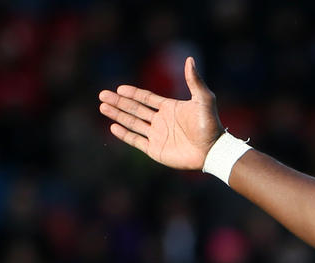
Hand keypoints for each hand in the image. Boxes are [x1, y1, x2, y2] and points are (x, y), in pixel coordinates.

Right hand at [98, 57, 222, 169]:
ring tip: (103, 107)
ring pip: (132, 123)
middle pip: (135, 109)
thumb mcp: (203, 99)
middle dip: (118, 102)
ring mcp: (157, 135)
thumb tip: (189, 59)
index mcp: (169, 108)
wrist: (212, 150)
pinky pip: (136, 140)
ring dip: (117, 115)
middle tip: (102, 95)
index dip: (133, 93)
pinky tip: (113, 126)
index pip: (146, 99)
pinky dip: (125, 134)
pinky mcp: (156, 150)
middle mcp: (161, 121)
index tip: (119, 88)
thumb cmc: (210, 125)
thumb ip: (194, 81)